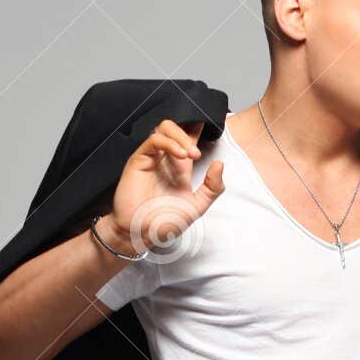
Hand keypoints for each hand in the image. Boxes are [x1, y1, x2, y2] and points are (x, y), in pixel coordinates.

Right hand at [106, 118, 224, 256]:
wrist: (142, 234)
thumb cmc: (163, 223)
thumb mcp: (197, 207)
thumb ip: (212, 189)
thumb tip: (220, 164)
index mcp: (180, 168)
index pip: (189, 139)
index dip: (198, 129)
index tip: (211, 125)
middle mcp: (166, 160)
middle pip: (177, 128)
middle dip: (190, 134)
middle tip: (197, 154)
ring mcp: (153, 158)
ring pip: (165, 128)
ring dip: (180, 136)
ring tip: (190, 154)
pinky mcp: (139, 160)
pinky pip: (153, 140)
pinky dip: (169, 143)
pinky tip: (180, 155)